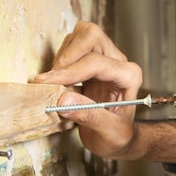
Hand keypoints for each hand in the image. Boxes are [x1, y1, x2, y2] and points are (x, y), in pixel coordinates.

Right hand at [34, 22, 142, 159]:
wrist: (118, 139)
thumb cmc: (119, 137)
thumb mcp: (110, 133)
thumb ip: (90, 116)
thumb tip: (62, 101)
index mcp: (128, 76)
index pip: (95, 62)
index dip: (68, 72)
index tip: (47, 82)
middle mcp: (118, 62)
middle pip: (90, 35)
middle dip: (67, 55)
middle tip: (51, 80)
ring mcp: (104, 58)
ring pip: (78, 37)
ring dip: (62, 59)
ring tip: (58, 85)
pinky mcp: (90, 61)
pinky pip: (71, 48)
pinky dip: (59, 62)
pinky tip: (60, 84)